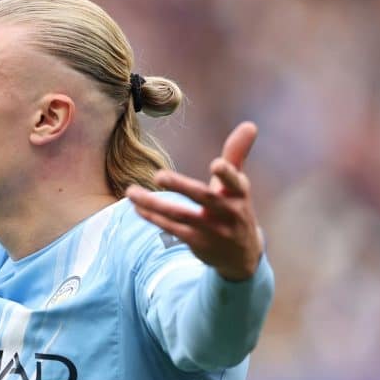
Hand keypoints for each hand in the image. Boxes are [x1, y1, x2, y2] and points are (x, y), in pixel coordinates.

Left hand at [126, 121, 263, 280]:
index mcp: (238, 193)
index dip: (227, 174)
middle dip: (181, 186)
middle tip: (158, 175)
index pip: (235, 182)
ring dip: (153, 204)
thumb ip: (237, 154)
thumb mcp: (238, 184)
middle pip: (203, 197)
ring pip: (180, 215)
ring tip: (130, 191)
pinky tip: (137, 207)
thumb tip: (249, 124)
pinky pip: (172, 228)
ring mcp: (212, 230)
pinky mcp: (197, 242)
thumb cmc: (234, 208)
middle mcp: (227, 212)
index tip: (216, 164)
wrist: (240, 255)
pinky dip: (153, 218)